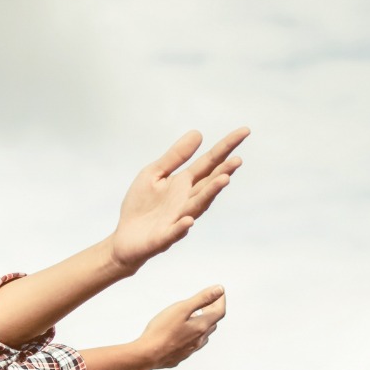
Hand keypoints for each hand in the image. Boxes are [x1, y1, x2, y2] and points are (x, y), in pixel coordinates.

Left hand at [111, 128, 246, 270]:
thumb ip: (175, 156)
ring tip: (223, 180)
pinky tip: (188, 221)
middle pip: (208, 184)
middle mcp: (186, 200)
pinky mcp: (163, 237)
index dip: (226, 147)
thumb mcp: (154, 173)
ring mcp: (177, 219)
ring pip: (197, 206)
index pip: (210, 162)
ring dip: (210, 193)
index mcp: (185, 183)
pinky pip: (174, 232)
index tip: (245, 131)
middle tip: (237, 160)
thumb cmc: (140, 205)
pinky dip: (181, 227)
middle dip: (223, 172)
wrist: (124, 238)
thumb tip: (198, 133)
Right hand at [136, 286, 226, 369]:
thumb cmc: (162, 331)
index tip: (218, 292)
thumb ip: (202, 298)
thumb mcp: (182, 309)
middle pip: (212, 323)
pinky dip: (191, 336)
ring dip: (202, 325)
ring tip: (194, 317)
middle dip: (211, 311)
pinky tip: (182, 333)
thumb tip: (219, 290)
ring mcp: (189, 350)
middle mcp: (198, 340)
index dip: (221, 300)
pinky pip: (191, 345)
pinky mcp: (179, 356)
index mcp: (201, 327)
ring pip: (202, 336)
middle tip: (207, 302)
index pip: (219, 311)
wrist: (147, 355)